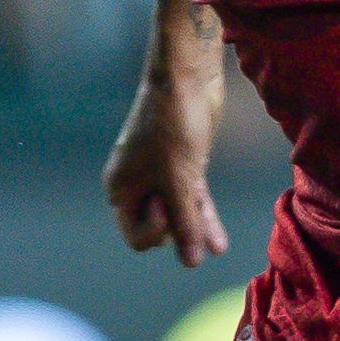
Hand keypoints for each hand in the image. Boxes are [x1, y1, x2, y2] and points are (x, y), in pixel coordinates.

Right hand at [104, 48, 227, 264]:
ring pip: (179, 214)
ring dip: (196, 228)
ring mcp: (161, 176)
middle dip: (177, 230)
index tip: (169, 203)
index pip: (137, 237)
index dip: (157, 230)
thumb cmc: (173, 127)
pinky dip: (204, 215)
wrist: (187, 78)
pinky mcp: (184, 166)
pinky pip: (192, 200)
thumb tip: (191, 262)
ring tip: (216, 248)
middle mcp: (137, 186)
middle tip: (187, 205)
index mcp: (120, 189)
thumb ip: (185, 223)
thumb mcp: (180, 180)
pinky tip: (219, 240)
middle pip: (158, 228)